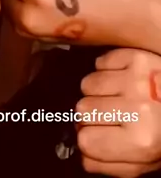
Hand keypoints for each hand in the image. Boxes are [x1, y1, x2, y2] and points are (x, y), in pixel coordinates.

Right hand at [78, 49, 160, 176]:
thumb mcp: (141, 162)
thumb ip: (107, 164)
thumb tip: (79, 151)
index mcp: (139, 141)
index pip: (85, 140)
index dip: (88, 138)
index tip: (96, 135)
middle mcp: (137, 109)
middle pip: (82, 109)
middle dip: (92, 115)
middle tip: (110, 116)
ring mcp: (136, 79)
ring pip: (87, 84)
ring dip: (97, 92)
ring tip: (116, 97)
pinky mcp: (136, 57)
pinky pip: (100, 62)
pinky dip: (106, 70)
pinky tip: (122, 80)